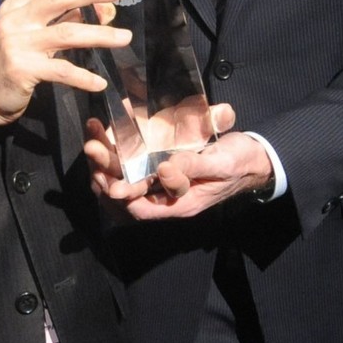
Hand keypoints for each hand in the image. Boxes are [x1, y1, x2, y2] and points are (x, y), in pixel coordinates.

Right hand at [0, 0, 129, 133]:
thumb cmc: (7, 63)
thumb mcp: (28, 36)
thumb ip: (59, 22)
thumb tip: (95, 13)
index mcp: (16, 8)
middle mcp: (17, 21)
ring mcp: (20, 44)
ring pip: (68, 33)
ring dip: (100, 35)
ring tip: (123, 37)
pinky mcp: (25, 70)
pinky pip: (62, 70)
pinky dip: (83, 77)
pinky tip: (99, 82)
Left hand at [84, 105, 270, 218]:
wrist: (252, 156)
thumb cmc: (239, 162)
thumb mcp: (221, 164)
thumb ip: (194, 166)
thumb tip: (165, 169)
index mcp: (182, 203)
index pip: (144, 209)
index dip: (125, 196)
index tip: (111, 183)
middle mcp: (166, 195)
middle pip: (127, 193)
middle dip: (106, 173)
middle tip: (91, 150)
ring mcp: (160, 180)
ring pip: (124, 177)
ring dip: (106, 161)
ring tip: (91, 141)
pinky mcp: (159, 164)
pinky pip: (131, 164)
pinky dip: (116, 151)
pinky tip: (105, 133)